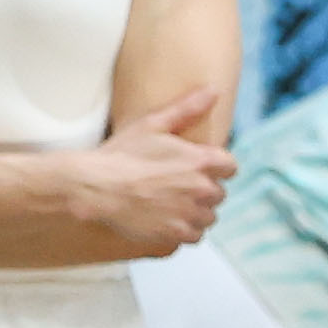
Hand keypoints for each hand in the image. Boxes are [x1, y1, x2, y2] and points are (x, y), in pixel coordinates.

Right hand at [82, 92, 234, 257]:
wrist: (97, 188)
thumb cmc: (122, 154)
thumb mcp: (153, 124)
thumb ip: (187, 109)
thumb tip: (213, 91)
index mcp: (201, 160)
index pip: (230, 167)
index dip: (214, 167)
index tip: (197, 168)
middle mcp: (202, 189)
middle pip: (219, 194)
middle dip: (203, 190)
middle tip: (178, 187)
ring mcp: (190, 214)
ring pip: (208, 217)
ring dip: (196, 212)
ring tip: (173, 205)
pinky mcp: (176, 234)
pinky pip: (195, 236)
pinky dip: (185, 231)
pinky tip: (168, 221)